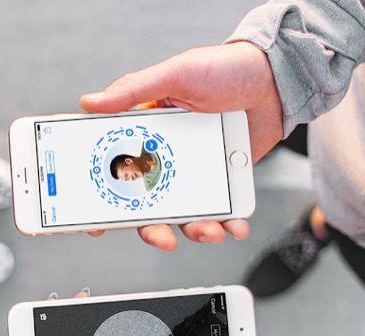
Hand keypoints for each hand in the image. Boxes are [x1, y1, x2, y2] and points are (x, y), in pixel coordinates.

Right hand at [79, 42, 281, 250]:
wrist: (275, 78)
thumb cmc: (224, 68)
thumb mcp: (174, 74)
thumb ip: (133, 91)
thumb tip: (89, 102)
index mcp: (147, 135)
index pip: (116, 171)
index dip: (104, 197)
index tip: (95, 222)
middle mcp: (167, 159)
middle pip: (149, 204)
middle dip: (153, 228)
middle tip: (162, 237)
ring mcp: (196, 172)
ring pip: (186, 213)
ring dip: (195, 229)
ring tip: (211, 232)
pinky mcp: (225, 180)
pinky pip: (222, 209)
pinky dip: (228, 223)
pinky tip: (235, 226)